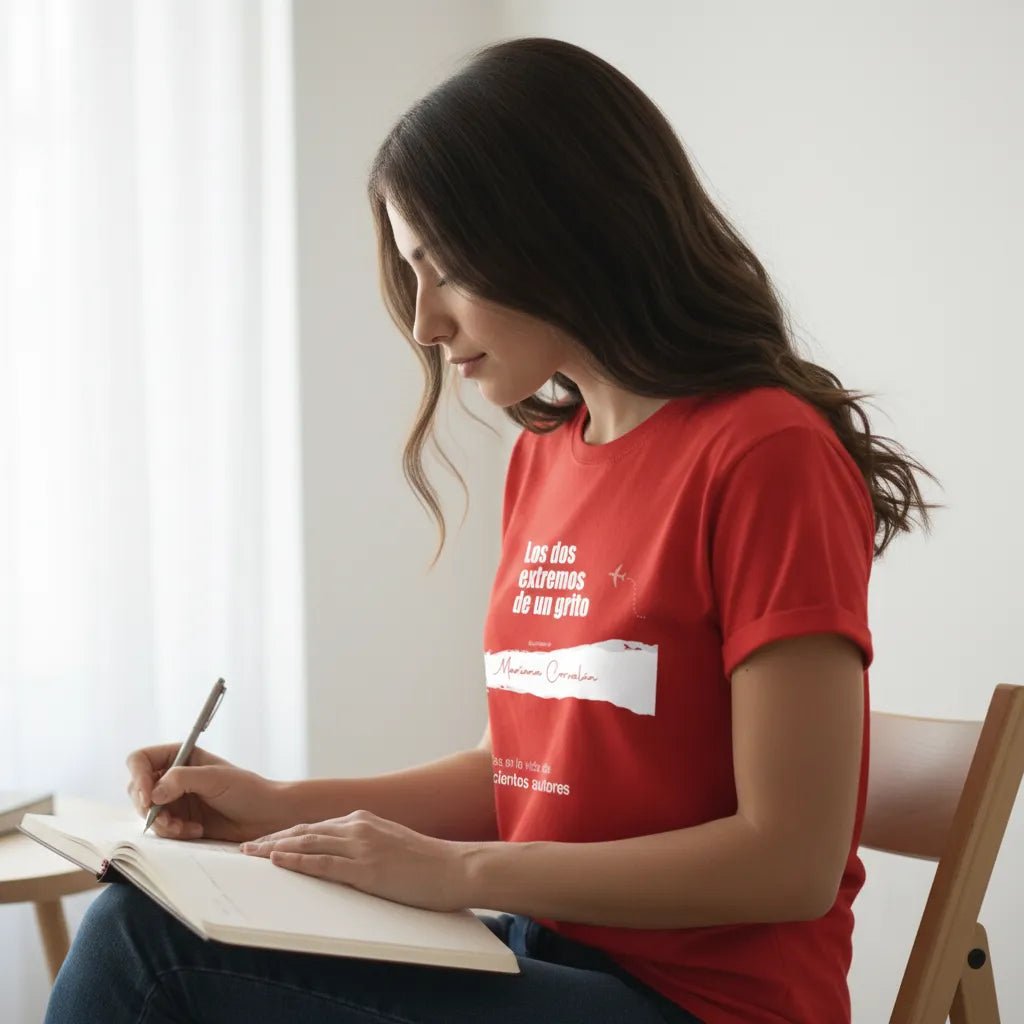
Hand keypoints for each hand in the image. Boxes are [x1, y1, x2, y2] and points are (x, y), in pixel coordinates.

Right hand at [125, 744, 290, 842]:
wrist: (266, 817)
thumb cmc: (247, 791)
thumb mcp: (215, 779)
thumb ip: (182, 779)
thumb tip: (153, 794)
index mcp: (181, 756)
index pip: (141, 760)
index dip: (138, 777)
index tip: (149, 799)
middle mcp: (173, 776)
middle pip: (137, 789)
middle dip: (149, 808)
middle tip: (169, 820)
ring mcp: (175, 800)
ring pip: (147, 813)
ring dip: (163, 824)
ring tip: (186, 828)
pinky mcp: (180, 821)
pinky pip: (161, 829)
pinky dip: (173, 833)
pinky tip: (196, 831)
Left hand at [241, 810, 472, 911]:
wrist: (455, 867)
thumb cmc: (427, 863)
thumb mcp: (391, 846)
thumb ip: (366, 845)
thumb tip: (345, 857)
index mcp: (364, 820)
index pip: (315, 827)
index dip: (286, 835)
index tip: (265, 843)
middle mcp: (358, 826)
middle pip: (304, 831)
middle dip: (272, 840)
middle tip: (246, 848)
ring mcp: (361, 845)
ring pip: (307, 843)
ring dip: (275, 849)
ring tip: (251, 854)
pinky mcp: (366, 868)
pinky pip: (323, 863)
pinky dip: (297, 860)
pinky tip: (278, 861)